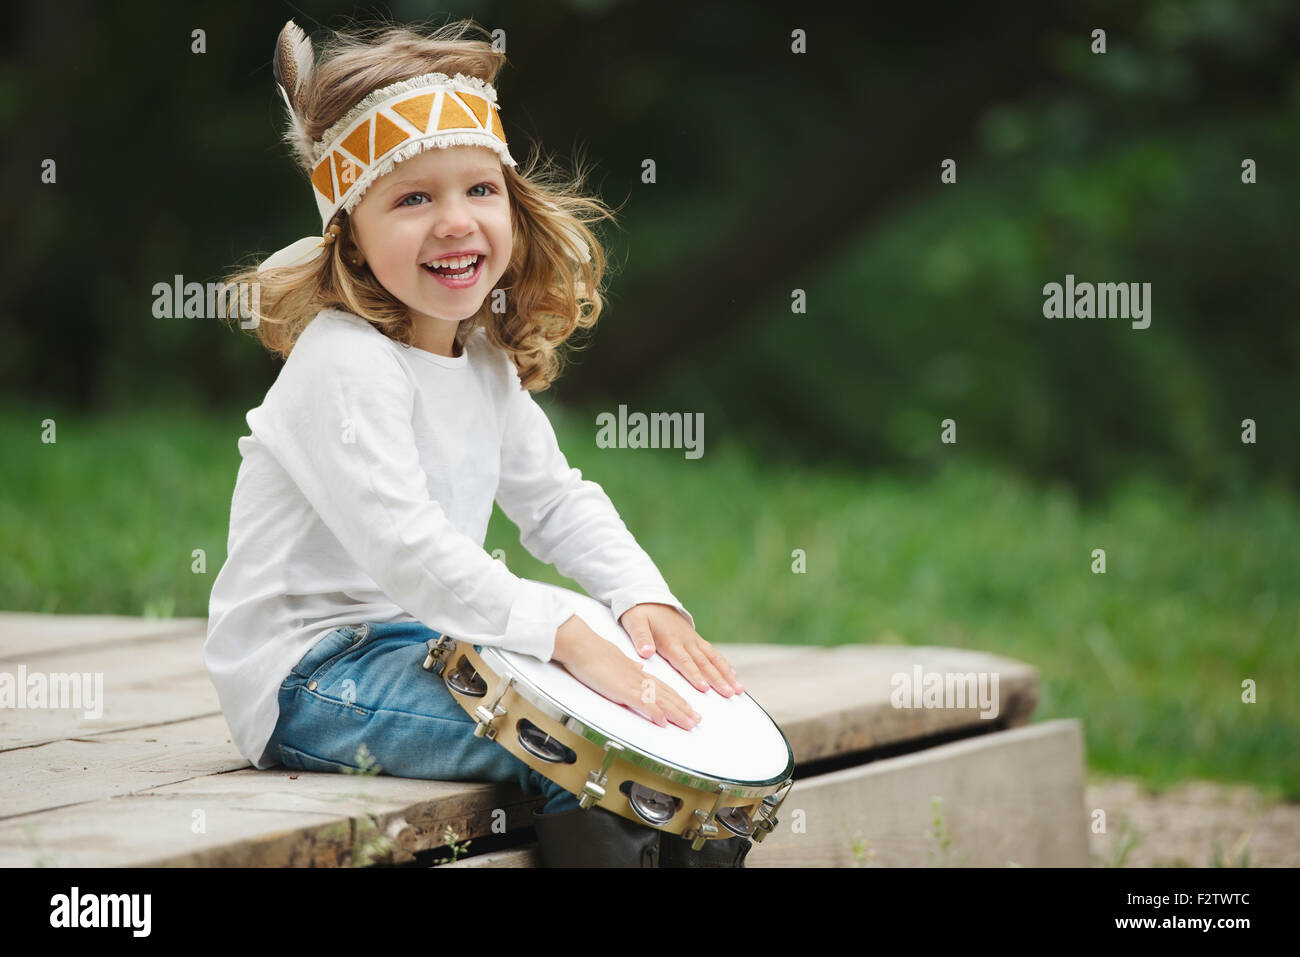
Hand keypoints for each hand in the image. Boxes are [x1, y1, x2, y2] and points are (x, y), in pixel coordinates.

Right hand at [552, 614, 700, 729]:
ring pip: (661, 700)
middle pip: (667, 695)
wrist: (582, 645)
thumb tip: (639, 668)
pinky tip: (664, 723)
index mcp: (637, 671)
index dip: (676, 697)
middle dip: (683, 708)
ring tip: (690, 723)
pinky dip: (656, 714)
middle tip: (697, 719)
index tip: (687, 706)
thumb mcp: (616, 659)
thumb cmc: (593, 652)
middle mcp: (639, 677)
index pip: (662, 687)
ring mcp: (633, 684)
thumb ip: (629, 666)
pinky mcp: (623, 690)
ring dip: (677, 713)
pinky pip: (644, 704)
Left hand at [618, 603, 743, 696]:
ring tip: (738, 688)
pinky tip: (733, 674)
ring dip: (726, 674)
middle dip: (718, 679)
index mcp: (670, 641)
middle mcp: (686, 641)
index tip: (704, 688)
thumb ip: (641, 638)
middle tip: (730, 693)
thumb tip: (645, 652)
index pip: (684, 661)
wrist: (648, 598)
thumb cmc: (640, 613)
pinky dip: (724, 664)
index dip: (694, 675)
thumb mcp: (635, 623)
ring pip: (713, 659)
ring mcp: (693, 640)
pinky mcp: (695, 639)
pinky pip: (713, 653)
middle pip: (704, 663)